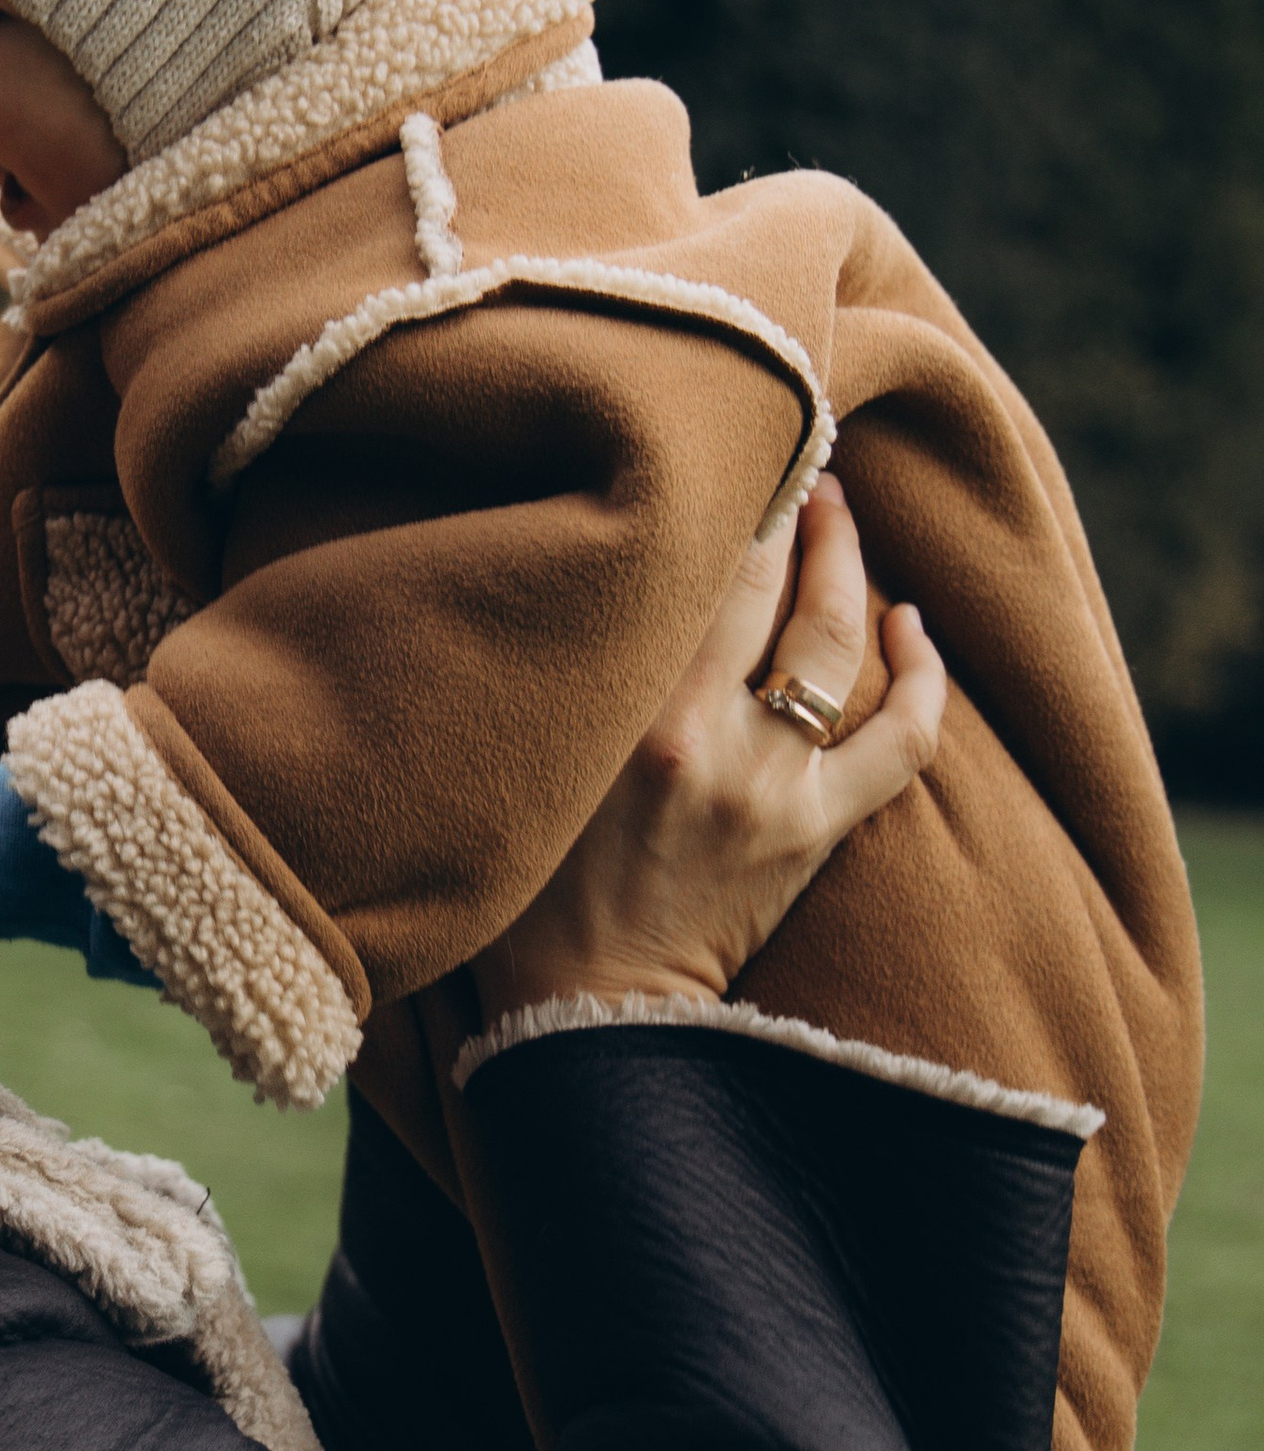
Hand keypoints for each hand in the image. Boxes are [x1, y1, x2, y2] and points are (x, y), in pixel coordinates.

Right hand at [469, 478, 946, 1024]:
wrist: (590, 1008)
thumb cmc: (530, 883)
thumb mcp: (531, 760)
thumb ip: (568, 671)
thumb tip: (587, 571)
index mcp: (632, 717)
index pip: (695, 574)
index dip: (726, 498)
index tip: (731, 442)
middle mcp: (710, 740)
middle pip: (771, 590)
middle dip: (794, 509)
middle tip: (797, 455)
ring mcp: (775, 787)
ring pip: (836, 644)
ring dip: (848, 567)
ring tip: (844, 516)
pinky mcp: (815, 832)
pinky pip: (901, 742)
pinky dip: (920, 677)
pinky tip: (915, 627)